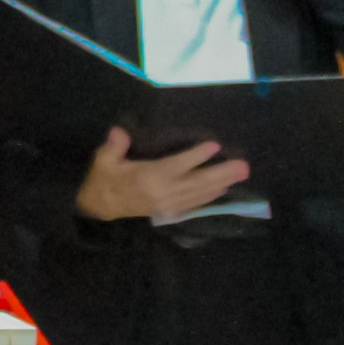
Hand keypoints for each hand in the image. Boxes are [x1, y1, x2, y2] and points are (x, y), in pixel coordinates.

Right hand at [73, 125, 253, 223]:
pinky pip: (194, 204)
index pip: (177, 165)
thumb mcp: (104, 160)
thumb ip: (113, 146)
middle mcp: (162, 193)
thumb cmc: (104, 179)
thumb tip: (119, 132)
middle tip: (243, 166)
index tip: (215, 146)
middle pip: (197, 182)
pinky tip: (223, 189)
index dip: (196, 156)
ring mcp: (168, 204)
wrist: (100, 207)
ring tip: (241, 174)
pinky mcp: (169, 211)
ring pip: (200, 194)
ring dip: (222, 184)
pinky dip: (210, 197)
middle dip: (221, 173)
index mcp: (148, 177)